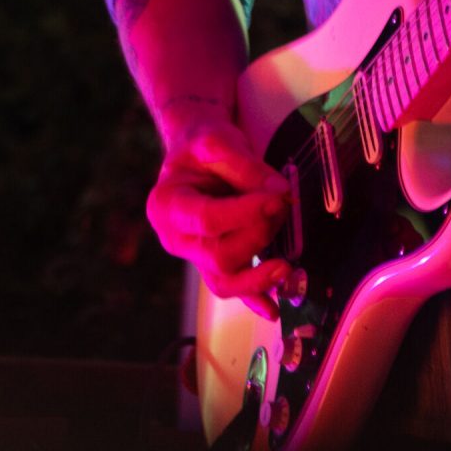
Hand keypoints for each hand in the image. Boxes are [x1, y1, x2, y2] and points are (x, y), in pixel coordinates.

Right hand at [146, 114, 294, 305]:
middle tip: (281, 208)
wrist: (197, 158)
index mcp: (166, 205)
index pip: (206, 219)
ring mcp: (194, 255)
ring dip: (258, 275)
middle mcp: (175, 237)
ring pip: (224, 279)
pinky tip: (272, 309)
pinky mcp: (214, 264)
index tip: (276, 198)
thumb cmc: (200, 148)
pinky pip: (232, 288)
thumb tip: (279, 194)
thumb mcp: (216, 141)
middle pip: (218, 254)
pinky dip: (253, 298)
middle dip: (257, 235)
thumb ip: (245, 167)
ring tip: (285, 266)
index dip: (244, 213)